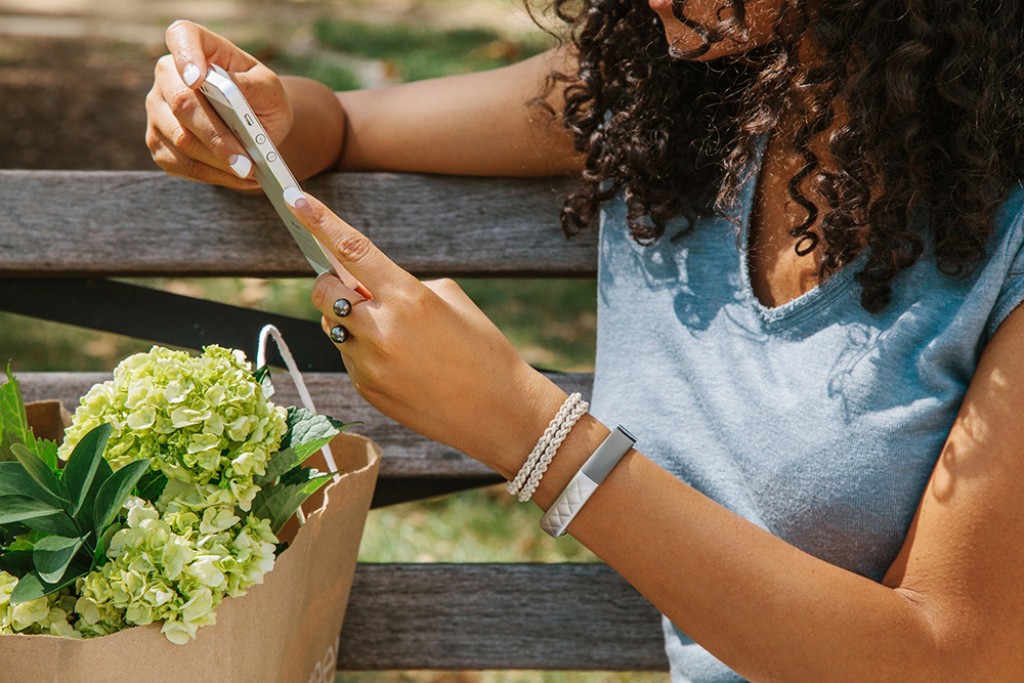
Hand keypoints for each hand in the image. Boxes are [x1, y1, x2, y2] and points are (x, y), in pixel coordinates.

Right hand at [145, 20, 292, 188]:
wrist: (257, 124)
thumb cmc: (262, 98)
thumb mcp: (269, 88)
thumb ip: (252, 85)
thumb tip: (229, 87)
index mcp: (197, 46)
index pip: (182, 38)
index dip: (187, 57)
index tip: (198, 80)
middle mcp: (168, 75)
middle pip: (182, 104)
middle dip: (216, 137)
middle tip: (245, 162)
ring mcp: (157, 110)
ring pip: (181, 140)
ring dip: (219, 162)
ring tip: (250, 173)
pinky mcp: (159, 143)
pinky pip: (181, 164)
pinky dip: (213, 175)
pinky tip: (238, 178)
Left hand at [287, 190, 567, 475]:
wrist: (498, 412)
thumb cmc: (484, 350)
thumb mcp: (452, 301)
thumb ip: (403, 285)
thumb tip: (365, 285)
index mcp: (408, 297)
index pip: (352, 250)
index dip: (320, 222)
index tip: (297, 199)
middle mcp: (381, 330)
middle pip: (325, 291)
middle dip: (333, 284)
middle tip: (358, 291)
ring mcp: (369, 363)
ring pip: (333, 326)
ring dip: (351, 321)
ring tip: (394, 336)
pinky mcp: (366, 389)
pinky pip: (348, 357)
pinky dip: (363, 351)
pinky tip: (400, 364)